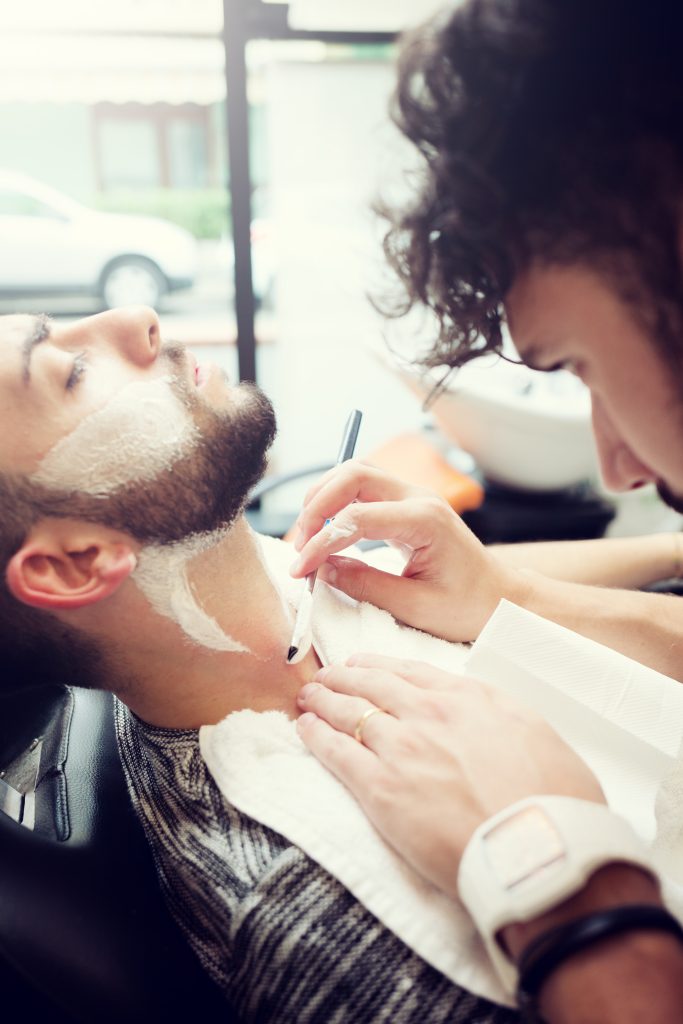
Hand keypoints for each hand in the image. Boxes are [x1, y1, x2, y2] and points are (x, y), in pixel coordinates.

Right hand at [290, 461, 526, 642]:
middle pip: (353, 474)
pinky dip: (337, 503)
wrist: (501, 598)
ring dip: (324, 499)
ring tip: (308, 539)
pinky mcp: (406, 505)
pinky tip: (326, 532)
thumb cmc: (468, 606)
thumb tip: (322, 569)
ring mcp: (413, 496)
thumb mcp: (415, 607)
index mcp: (425, 521)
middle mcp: (418, 498)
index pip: (356, 517)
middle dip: (316, 506)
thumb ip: (366, 585)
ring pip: (355, 474)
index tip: (300, 570)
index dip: (320, 542)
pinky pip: (363, 489)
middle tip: (300, 547)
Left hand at [297, 654, 603, 897]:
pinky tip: (304, 728)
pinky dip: (316, 736)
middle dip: (344, 677)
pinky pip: (337, 753)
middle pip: (374, 685)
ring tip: (308, 696)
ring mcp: (402, 747)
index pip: (413, 672)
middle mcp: (431, 713)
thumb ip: (503, 717)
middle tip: (326, 675)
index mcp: (470, 697)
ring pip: (350, 712)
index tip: (364, 664)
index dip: (381, 666)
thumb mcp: (538, 734)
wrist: (538, 847)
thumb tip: (491, 721)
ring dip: (324, 700)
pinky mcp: (381, 788)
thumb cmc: (555, 801)